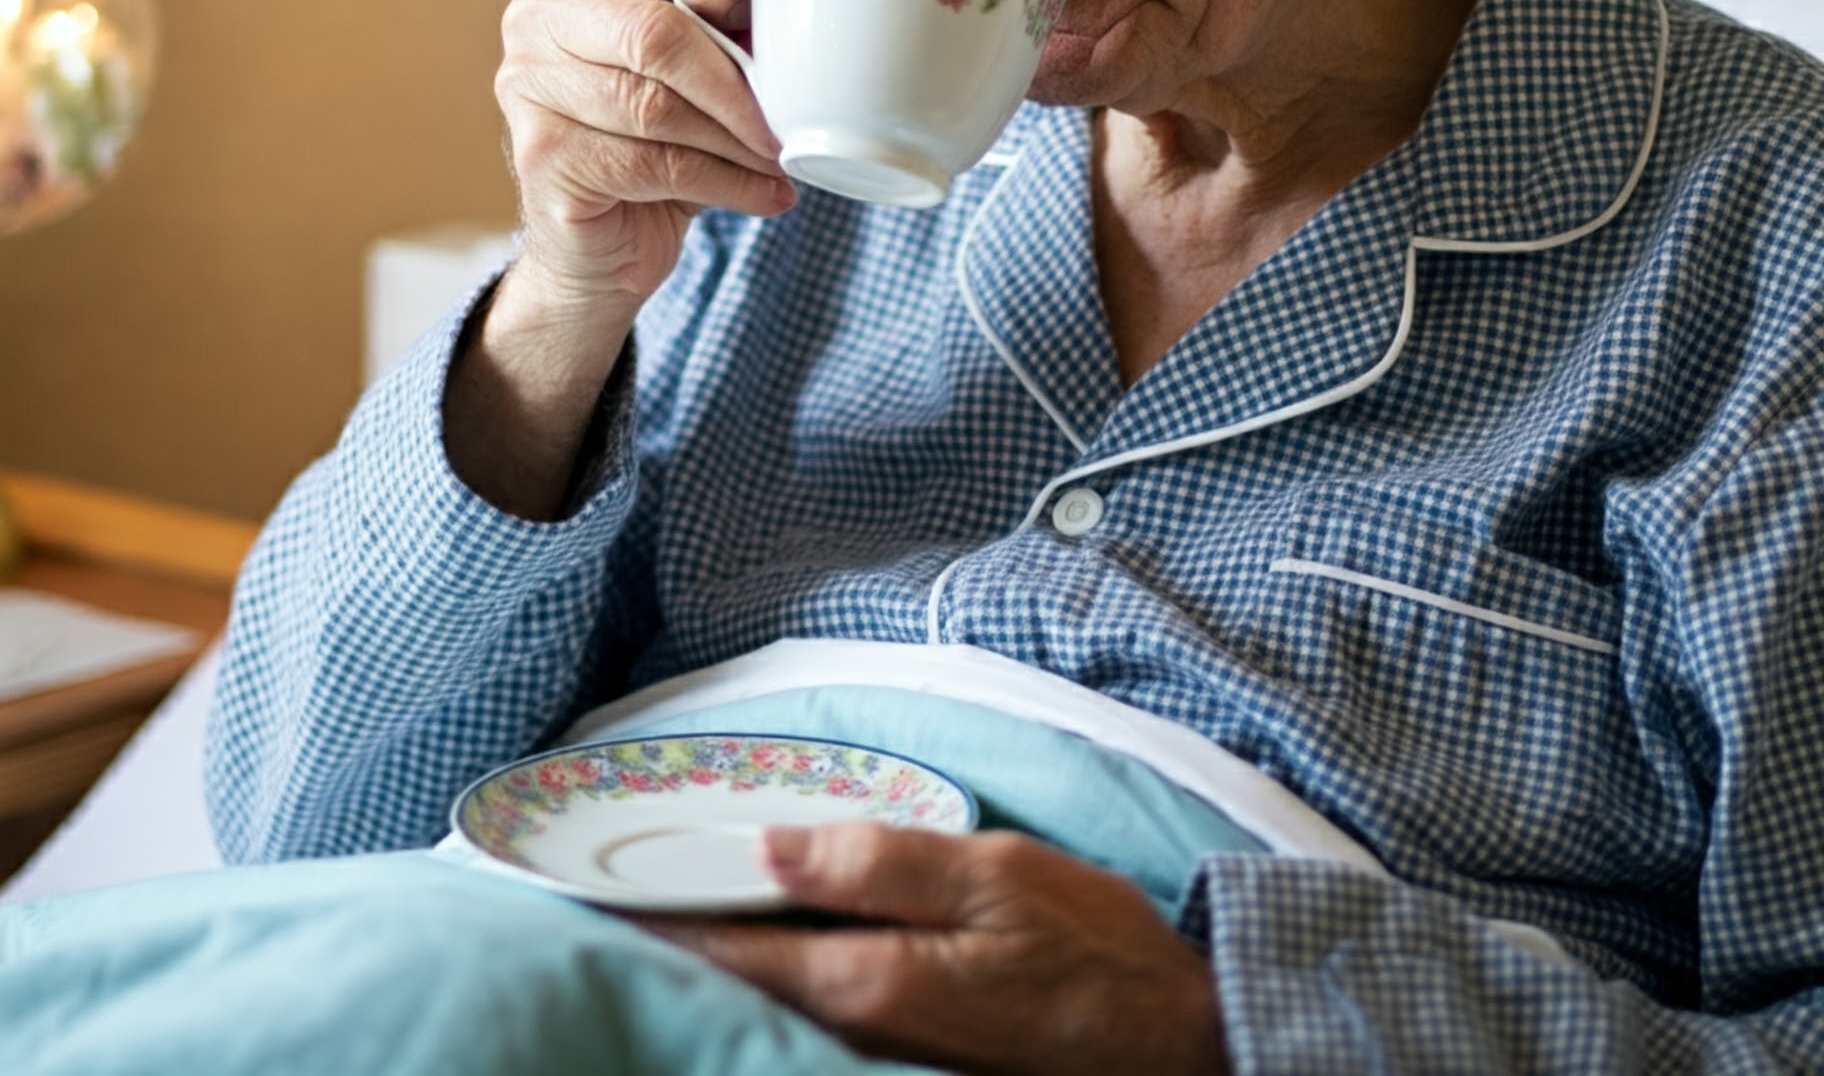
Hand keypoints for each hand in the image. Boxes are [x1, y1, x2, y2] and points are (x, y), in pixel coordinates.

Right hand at [495, 0, 792, 311]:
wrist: (608, 240)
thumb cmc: (668, 134)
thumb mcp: (711, 56)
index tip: (774, 24)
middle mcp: (544, 15)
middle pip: (658, 32)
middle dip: (740, 84)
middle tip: (794, 120)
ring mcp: (528, 85)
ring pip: (657, 106)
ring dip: (738, 140)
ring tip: (785, 159)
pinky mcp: (540, 156)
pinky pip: (652, 164)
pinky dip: (726, 182)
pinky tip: (766, 193)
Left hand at [633, 825, 1227, 1075]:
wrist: (1170, 1040)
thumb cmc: (1092, 949)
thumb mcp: (996, 878)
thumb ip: (882, 862)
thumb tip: (774, 845)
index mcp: (869, 979)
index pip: (731, 944)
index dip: (659, 907)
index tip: (588, 876)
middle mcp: (857, 1024)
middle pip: (738, 973)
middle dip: (672, 921)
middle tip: (600, 870)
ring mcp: (879, 1044)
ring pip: (770, 988)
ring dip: (716, 941)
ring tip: (661, 886)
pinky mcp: (905, 1045)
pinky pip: (812, 1002)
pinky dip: (773, 961)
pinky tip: (761, 925)